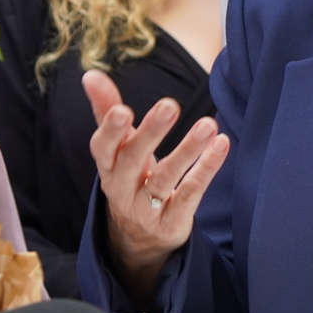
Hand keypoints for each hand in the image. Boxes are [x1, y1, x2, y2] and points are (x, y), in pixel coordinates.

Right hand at [84, 69, 229, 301]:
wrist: (138, 238)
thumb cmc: (129, 177)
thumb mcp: (116, 148)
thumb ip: (106, 110)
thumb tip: (90, 74)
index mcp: (108, 165)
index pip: (102, 147)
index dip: (110, 130)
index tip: (122, 110)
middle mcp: (122, 187)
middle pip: (134, 159)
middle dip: (151, 133)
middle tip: (170, 105)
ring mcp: (146, 207)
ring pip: (166, 178)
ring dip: (188, 149)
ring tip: (209, 124)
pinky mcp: (171, 220)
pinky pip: (190, 194)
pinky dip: (206, 169)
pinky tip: (222, 145)